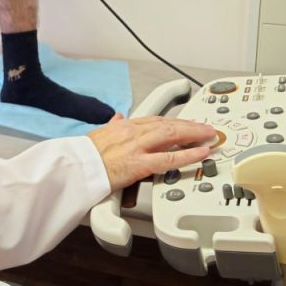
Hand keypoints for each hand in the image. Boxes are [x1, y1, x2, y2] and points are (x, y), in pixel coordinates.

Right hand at [86, 115, 215, 191]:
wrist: (75, 167)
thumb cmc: (84, 155)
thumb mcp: (99, 134)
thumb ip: (112, 126)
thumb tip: (117, 118)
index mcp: (125, 126)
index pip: (156, 120)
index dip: (174, 122)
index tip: (187, 123)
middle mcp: (134, 132)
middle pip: (169, 124)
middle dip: (190, 126)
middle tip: (206, 128)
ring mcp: (138, 147)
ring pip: (172, 136)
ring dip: (194, 134)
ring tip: (209, 136)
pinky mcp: (140, 164)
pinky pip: (169, 159)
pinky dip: (188, 155)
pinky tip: (201, 153)